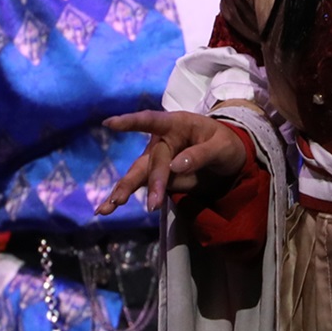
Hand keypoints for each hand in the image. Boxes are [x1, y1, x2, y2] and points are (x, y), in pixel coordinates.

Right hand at [100, 111, 250, 212]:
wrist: (226, 158)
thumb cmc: (224, 144)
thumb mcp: (222, 146)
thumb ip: (201, 154)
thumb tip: (175, 166)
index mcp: (176, 124)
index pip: (151, 120)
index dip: (131, 122)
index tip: (110, 123)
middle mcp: (161, 141)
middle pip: (151, 161)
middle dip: (151, 182)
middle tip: (151, 204)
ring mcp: (156, 160)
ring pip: (137, 175)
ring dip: (123, 190)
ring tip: (106, 209)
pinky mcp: (156, 178)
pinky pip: (138, 187)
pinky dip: (121, 198)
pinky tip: (105, 210)